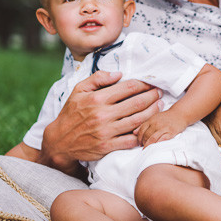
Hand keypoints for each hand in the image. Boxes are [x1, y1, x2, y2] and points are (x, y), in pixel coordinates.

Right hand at [40, 71, 161, 174]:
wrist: (59, 141)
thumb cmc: (71, 113)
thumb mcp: (78, 90)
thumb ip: (97, 78)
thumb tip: (118, 74)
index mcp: (97, 98)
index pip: (127, 88)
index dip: (143, 84)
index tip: (151, 83)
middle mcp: (102, 114)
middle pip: (136, 103)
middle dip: (152, 96)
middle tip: (160, 93)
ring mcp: (106, 131)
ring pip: (137, 121)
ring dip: (152, 113)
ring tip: (160, 106)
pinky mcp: (107, 146)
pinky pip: (130, 140)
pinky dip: (141, 134)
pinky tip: (149, 127)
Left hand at [137, 109, 187, 144]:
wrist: (180, 113)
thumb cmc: (167, 117)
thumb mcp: (154, 118)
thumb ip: (144, 125)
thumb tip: (134, 132)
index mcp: (151, 119)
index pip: (141, 130)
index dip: (139, 138)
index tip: (139, 143)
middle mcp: (156, 123)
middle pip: (146, 135)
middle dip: (144, 143)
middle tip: (143, 148)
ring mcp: (163, 128)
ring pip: (153, 139)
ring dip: (149, 146)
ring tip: (148, 150)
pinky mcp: (171, 132)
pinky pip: (162, 140)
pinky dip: (157, 145)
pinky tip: (156, 148)